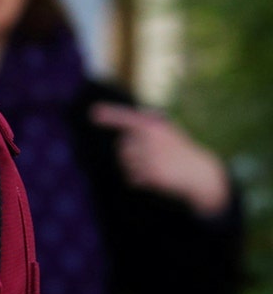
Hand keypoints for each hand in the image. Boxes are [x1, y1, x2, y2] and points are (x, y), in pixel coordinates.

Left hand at [90, 103, 231, 217]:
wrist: (199, 172)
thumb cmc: (179, 150)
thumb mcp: (166, 132)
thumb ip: (146, 124)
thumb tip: (115, 116)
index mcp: (155, 126)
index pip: (128, 119)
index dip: (111, 115)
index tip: (93, 113)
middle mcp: (151, 139)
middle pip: (122, 147)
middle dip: (130, 153)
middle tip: (151, 157)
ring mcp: (151, 156)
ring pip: (124, 163)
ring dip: (134, 168)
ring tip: (155, 167)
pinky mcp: (151, 173)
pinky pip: (131, 177)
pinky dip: (139, 180)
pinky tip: (155, 178)